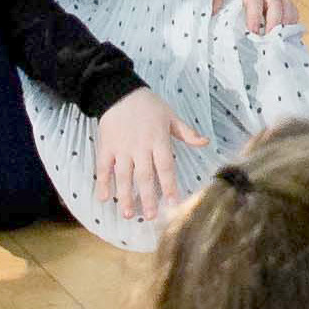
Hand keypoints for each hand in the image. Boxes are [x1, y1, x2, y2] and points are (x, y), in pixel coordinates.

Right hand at [91, 89, 190, 229]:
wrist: (119, 91)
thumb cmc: (148, 105)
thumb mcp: (170, 115)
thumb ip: (186, 132)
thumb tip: (205, 142)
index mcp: (158, 140)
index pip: (166, 167)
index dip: (170, 185)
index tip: (174, 203)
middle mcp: (140, 147)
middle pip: (145, 176)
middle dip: (148, 197)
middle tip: (150, 216)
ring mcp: (122, 148)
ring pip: (124, 175)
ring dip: (125, 195)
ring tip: (128, 214)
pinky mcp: (106, 147)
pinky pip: (103, 167)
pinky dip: (102, 182)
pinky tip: (103, 197)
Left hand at [209, 0, 296, 33]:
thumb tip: (213, 11)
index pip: (255, 0)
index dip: (255, 16)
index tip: (253, 32)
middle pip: (277, 4)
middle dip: (275, 23)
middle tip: (268, 41)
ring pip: (287, 6)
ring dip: (286, 23)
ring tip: (279, 40)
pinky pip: (292, 9)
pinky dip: (292, 20)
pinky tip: (286, 35)